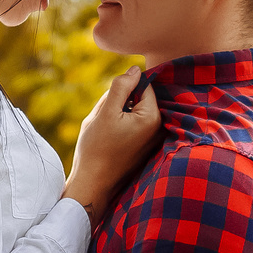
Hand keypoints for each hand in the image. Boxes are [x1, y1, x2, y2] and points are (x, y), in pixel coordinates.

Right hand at [63, 68, 160, 212]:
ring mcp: (153, 140)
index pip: (143, 85)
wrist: (93, 183)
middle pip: (140, 98)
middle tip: (107, 121)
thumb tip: (135, 69)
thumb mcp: (105, 111)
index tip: (110, 105)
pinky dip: (122, 127)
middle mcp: (159, 128)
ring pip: (134, 112)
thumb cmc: (96, 147)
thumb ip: (121, 86)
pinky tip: (111, 142)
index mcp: (152, 117)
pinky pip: (134, 126)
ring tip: (107, 132)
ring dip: (120, 115)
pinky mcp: (145, 148)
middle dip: (121, 103)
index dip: (123, 89)